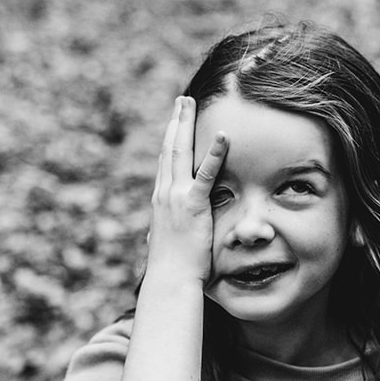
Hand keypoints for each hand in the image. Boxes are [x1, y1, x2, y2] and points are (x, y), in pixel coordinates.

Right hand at [145, 96, 227, 283]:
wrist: (170, 280)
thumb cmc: (173, 267)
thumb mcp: (168, 241)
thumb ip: (166, 230)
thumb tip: (156, 233)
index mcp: (161, 200)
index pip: (166, 161)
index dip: (170, 138)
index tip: (175, 120)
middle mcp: (164, 193)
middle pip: (169, 148)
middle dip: (176, 121)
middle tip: (182, 100)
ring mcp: (176, 198)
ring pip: (180, 152)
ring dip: (185, 124)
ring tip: (191, 102)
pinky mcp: (193, 206)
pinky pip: (205, 175)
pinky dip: (215, 154)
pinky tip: (224, 135)